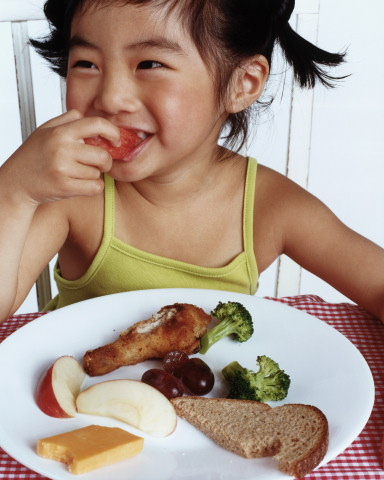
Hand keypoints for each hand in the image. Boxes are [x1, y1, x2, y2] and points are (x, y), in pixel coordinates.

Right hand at [0, 110, 119, 205]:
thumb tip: (84, 115)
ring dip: (93, 175)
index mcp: (60, 132)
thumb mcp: (44, 131)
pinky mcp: (64, 186)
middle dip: (105, 162)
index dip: (112, 132)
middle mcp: (61, 148)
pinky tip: (81, 184)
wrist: (15, 183)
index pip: (96, 124)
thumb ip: (65, 120)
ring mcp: (62, 168)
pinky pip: (95, 187)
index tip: (116, 140)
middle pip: (103, 155)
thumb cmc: (32, 158)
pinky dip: (93, 187)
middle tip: (97, 164)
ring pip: (97, 173)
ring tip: (77, 174)